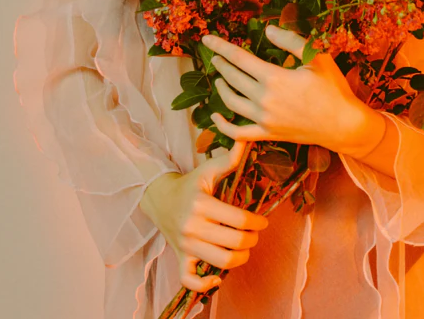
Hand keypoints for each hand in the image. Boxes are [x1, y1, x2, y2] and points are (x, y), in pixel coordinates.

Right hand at [153, 141, 269, 292]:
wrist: (160, 197)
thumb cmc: (190, 183)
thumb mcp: (208, 169)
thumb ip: (229, 158)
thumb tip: (246, 139)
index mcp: (201, 204)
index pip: (239, 219)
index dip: (257, 222)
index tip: (263, 221)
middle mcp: (192, 226)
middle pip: (233, 243)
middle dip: (251, 240)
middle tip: (255, 234)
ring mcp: (185, 245)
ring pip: (219, 263)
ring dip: (239, 259)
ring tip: (245, 249)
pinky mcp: (179, 257)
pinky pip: (189, 280)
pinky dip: (204, 285)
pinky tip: (218, 278)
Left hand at [201, 25, 384, 156]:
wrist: (343, 124)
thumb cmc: (332, 88)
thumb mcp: (317, 57)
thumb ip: (290, 40)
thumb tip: (267, 30)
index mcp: (274, 78)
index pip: (239, 58)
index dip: (221, 46)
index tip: (206, 38)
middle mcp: (264, 99)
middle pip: (232, 78)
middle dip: (221, 64)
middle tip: (215, 55)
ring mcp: (264, 119)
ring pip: (231, 102)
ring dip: (221, 88)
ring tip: (218, 78)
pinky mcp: (267, 134)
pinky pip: (238, 133)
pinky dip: (223, 126)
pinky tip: (215, 117)